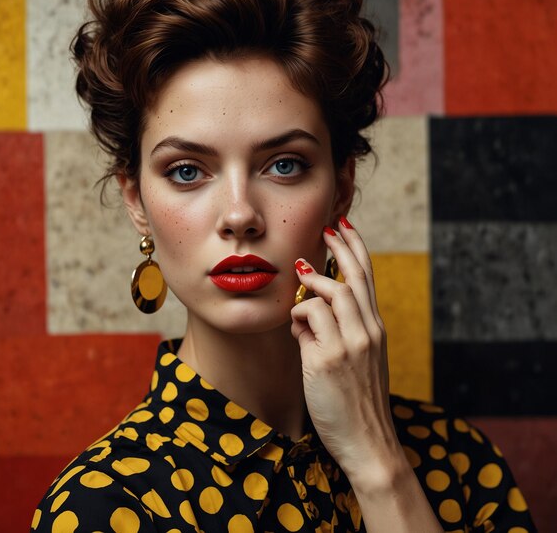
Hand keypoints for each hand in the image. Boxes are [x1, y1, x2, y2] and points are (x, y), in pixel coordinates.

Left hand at [290, 217, 401, 485]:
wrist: (369, 444)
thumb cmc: (357, 403)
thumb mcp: (355, 363)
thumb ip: (335, 334)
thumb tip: (306, 315)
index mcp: (374, 330)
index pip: (367, 280)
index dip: (355, 250)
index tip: (344, 229)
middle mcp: (368, 332)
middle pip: (356, 277)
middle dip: (341, 246)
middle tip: (327, 227)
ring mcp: (352, 344)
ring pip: (336, 292)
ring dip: (315, 282)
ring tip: (301, 275)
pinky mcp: (330, 359)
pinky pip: (311, 318)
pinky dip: (300, 315)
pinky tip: (296, 327)